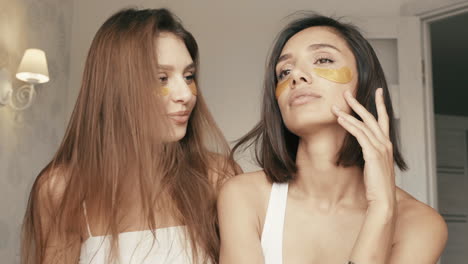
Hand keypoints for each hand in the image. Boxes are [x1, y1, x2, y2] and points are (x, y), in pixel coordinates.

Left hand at [332, 88, 395, 209]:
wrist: (383, 200)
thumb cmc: (377, 185)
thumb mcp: (374, 165)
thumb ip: (369, 153)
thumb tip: (360, 148)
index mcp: (387, 145)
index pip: (384, 119)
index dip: (381, 105)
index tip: (378, 92)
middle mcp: (385, 143)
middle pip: (372, 117)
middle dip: (359, 104)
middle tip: (347, 93)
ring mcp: (380, 148)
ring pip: (363, 125)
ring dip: (348, 114)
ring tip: (335, 107)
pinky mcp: (373, 154)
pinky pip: (359, 135)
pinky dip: (349, 126)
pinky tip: (340, 120)